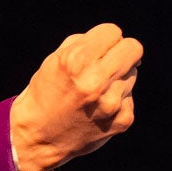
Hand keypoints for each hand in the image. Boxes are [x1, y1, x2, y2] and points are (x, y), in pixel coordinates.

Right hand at [10, 23, 141, 170]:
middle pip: (133, 48)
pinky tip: (97, 108)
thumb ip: (84, 43)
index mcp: (75, 61)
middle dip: (122, 51)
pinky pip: (129, 97)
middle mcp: (95, 81)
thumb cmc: (45, 93)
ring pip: (132, 73)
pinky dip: (116, 100)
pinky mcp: (122, 121)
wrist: (38, 138)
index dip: (104, 39)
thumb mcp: (54, 60)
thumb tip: (117, 40)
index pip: (113, 32)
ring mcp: (111, 103)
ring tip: (95, 91)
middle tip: (109, 62)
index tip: (98, 48)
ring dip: (117, 78)